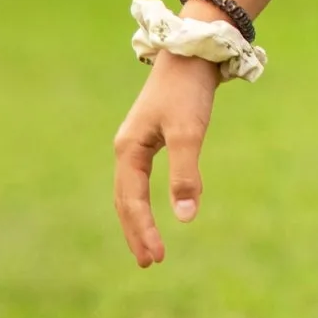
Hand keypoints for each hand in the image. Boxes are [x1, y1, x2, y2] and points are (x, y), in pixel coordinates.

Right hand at [113, 48, 219, 267]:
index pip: (131, 201)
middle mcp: (126, 149)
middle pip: (124, 200)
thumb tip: (185, 217)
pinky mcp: (151, 137)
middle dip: (135, 232)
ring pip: (130, 191)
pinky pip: (140, 179)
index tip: (156, 258)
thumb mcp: (189, 134)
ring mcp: (136, 143)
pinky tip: (151, 210)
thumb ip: (186, 175)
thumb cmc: (189, 92)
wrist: (193, 53)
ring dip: (137, 220)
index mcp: (129, 150)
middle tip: (150, 263)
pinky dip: (143, 200)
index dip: (143, 230)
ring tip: (149, 247)